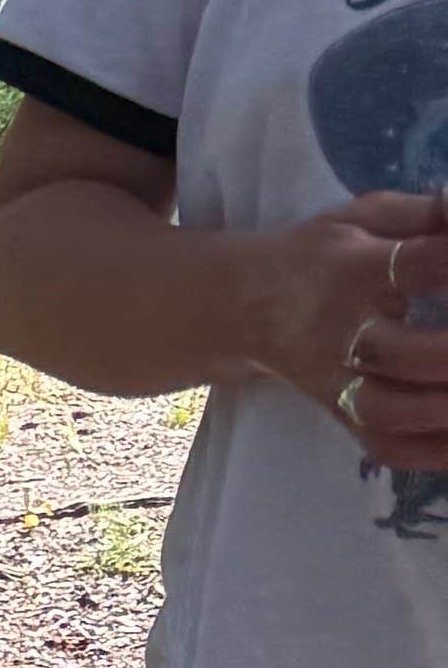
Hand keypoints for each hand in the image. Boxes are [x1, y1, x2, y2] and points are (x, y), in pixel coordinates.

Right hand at [233, 191, 447, 465]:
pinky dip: (428, 453)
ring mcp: (337, 379)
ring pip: (387, 411)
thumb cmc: (321, 254)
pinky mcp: (339, 412)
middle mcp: (343, 329)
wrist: (240, 304)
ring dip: (440, 412)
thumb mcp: (365, 215)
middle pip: (400, 352)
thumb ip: (427, 214)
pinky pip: (381, 445)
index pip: (415, 264)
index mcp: (357, 267)